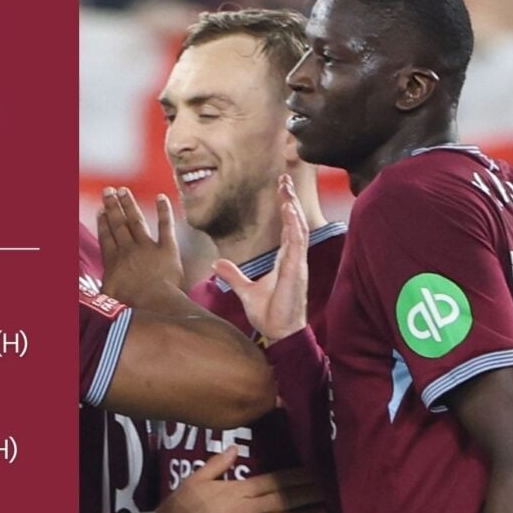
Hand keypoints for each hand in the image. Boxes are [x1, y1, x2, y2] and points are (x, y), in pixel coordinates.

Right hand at [97, 187, 183, 302]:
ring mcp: (148, 247)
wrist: (153, 303)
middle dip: (113, 206)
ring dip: (130, 205)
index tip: (101, 210)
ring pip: (136, 221)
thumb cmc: (129, 304)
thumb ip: (93, 290)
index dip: (103, 222)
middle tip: (108, 191)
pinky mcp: (167, 249)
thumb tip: (80, 291)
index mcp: (113, 260)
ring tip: (124, 190)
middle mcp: (128, 249)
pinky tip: (161, 197)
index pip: (107, 237)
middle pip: (118, 224)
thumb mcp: (104, 297)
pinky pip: (165, 226)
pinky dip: (164, 211)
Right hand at [160, 446, 325, 512]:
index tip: (312, 475)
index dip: (293, 478)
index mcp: (235, 490)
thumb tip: (237, 448)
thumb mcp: (195, 479)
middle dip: (305, 495)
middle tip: (326, 491)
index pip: (270, 481)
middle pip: (280, 500)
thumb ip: (217, 464)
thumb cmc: (179, 507)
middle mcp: (244, 509)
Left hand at [214, 175, 307, 343]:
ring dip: (293, 208)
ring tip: (286, 189)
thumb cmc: (269, 315)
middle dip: (290, 199)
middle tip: (285, 178)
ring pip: (298, 229)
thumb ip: (233, 275)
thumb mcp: (245, 291)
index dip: (286, 207)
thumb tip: (215, 263)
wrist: (280, 334)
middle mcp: (293, 259)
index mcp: (285, 261)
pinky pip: (297, 245)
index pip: (287, 227)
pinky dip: (294, 227)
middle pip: (295, 222)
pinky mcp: (296, 273)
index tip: (281, 188)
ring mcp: (297, 265)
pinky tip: (289, 211)